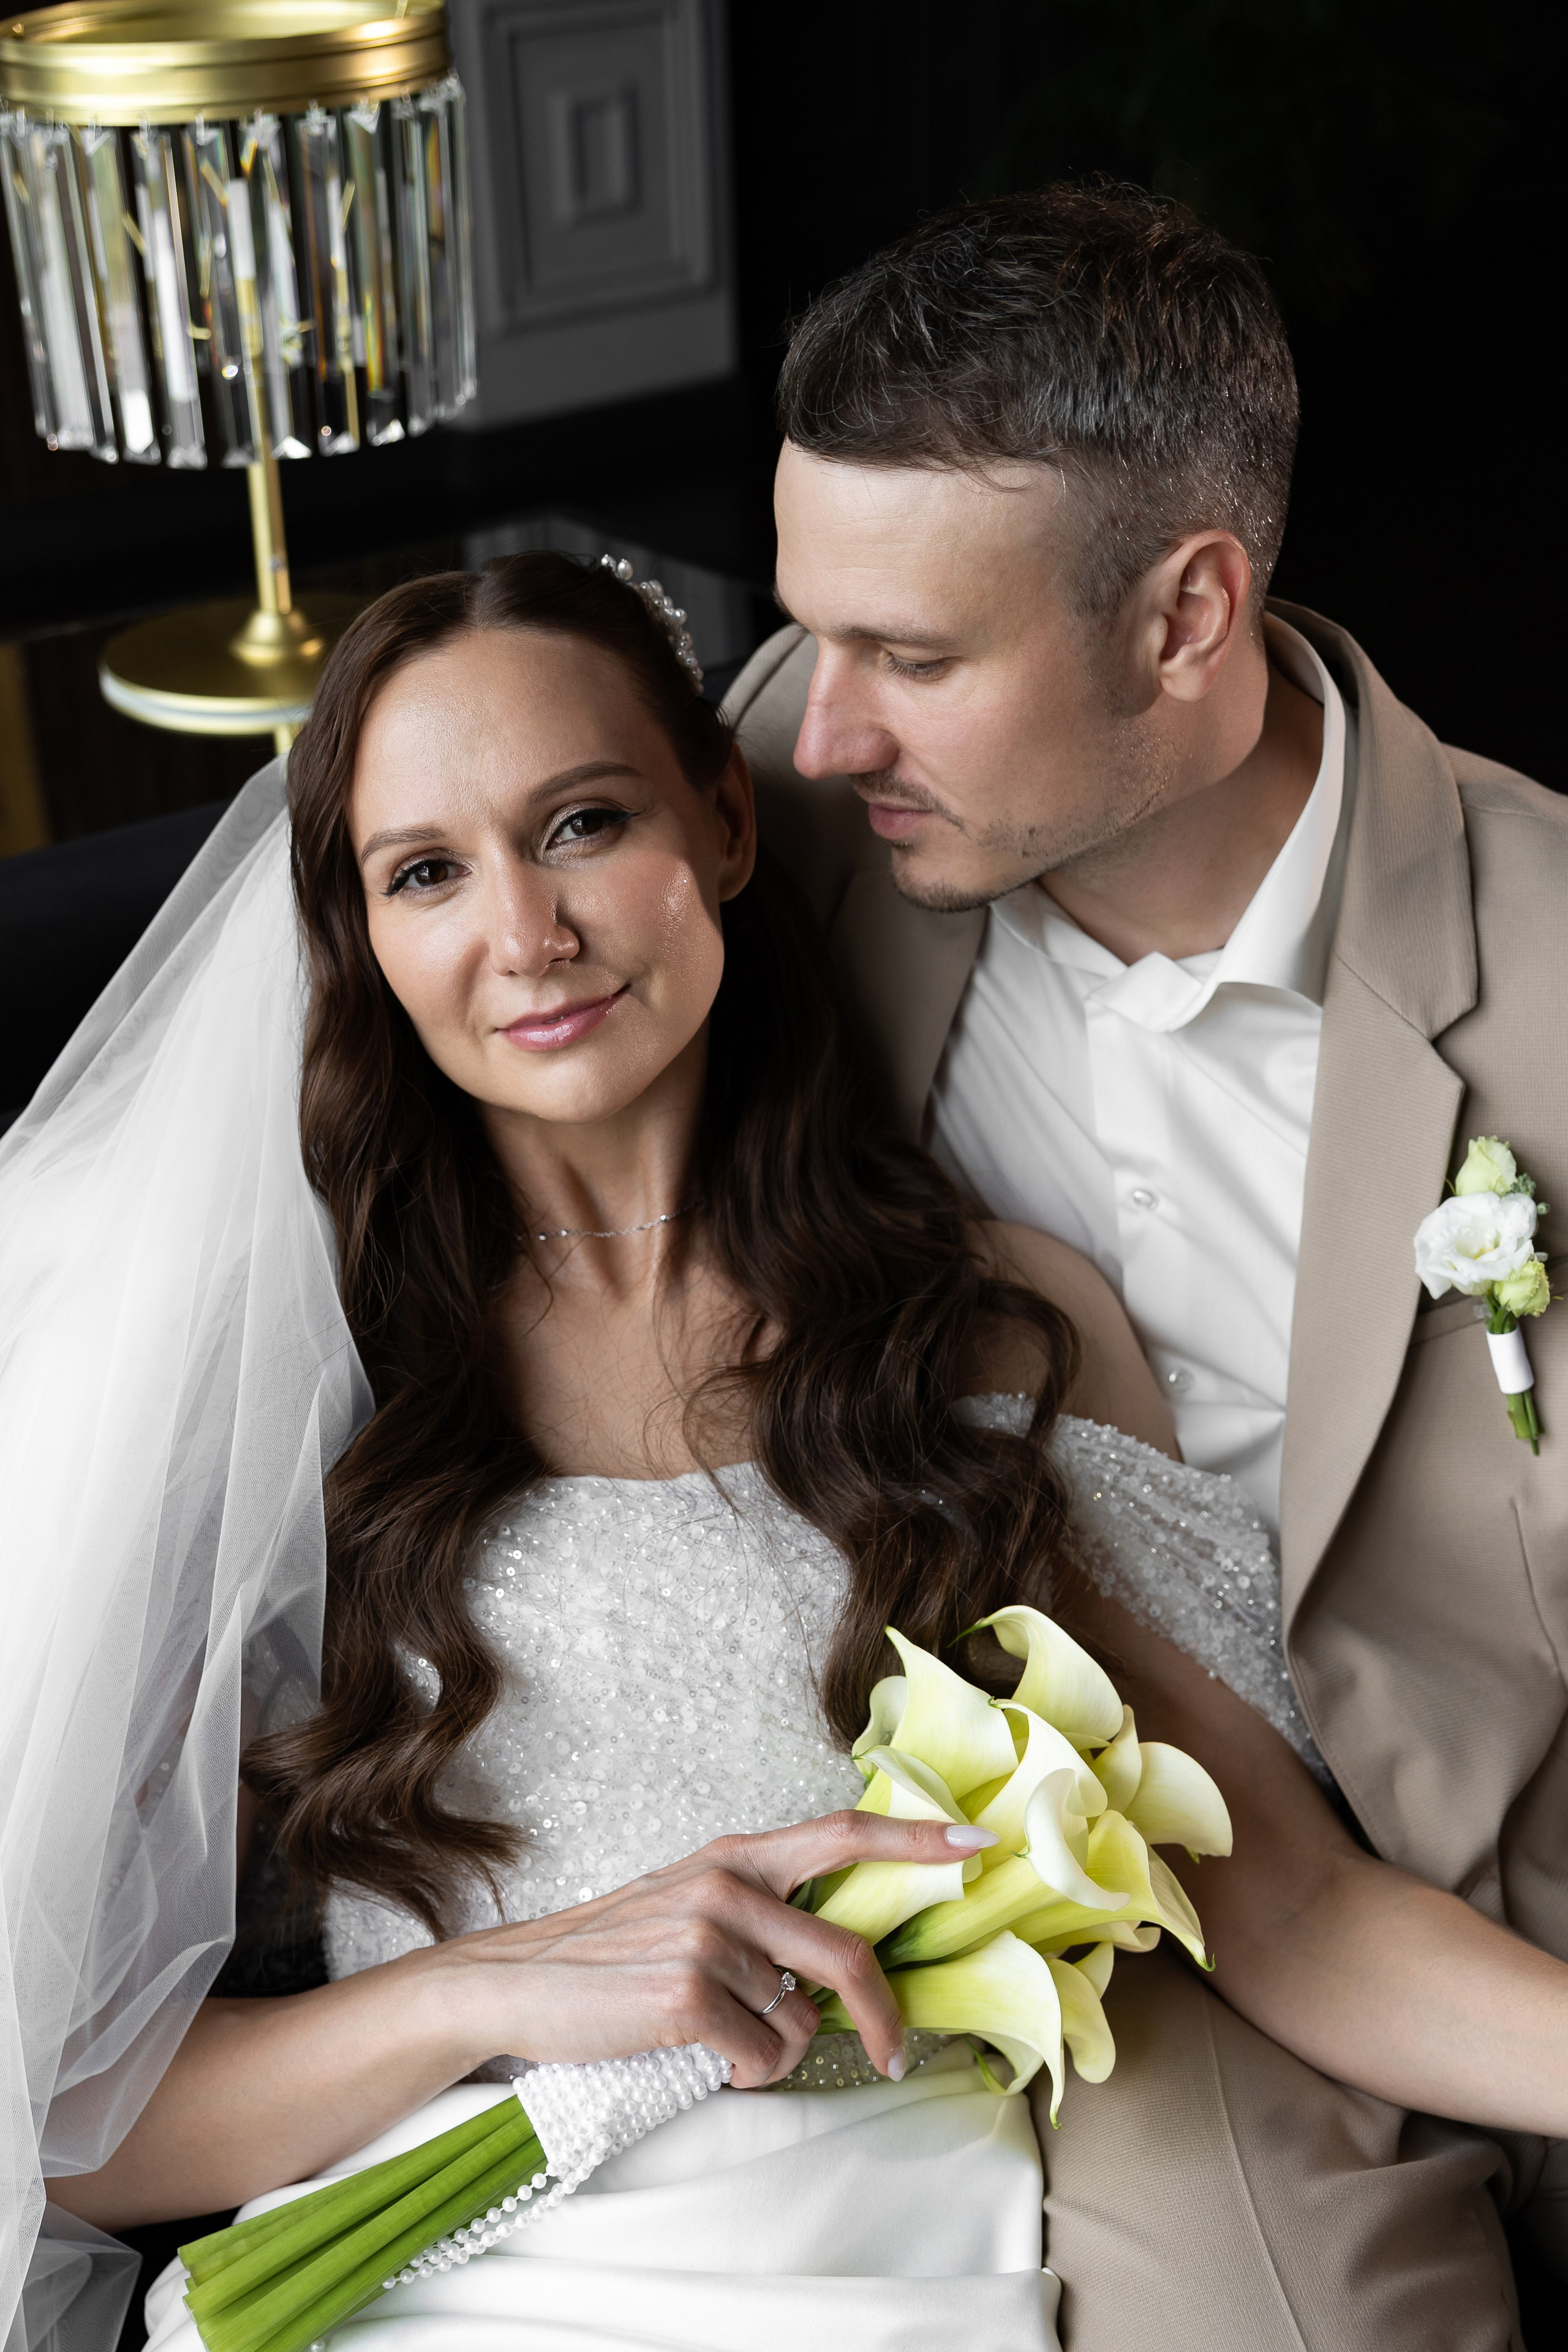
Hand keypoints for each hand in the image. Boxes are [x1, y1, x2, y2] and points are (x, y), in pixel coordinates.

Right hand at [437, 1810, 993, 2089]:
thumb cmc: (611, 1954)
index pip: (843, 1832)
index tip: (977, 1844)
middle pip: (847, 1955)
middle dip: (884, 2018)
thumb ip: (761, 1914)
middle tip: (893, 2056)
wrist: (516, 1984)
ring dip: (773, 2051)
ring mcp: (708, 1938)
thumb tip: (833, 1965)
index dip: (915, 1837)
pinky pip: (762, 2056)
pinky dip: (745, 2074)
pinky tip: (703, 2060)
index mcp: (736, 1857)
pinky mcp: (687, 1995)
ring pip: (799, 2021)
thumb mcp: (689, 1905)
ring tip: (721, 2045)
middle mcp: (729, 1886)